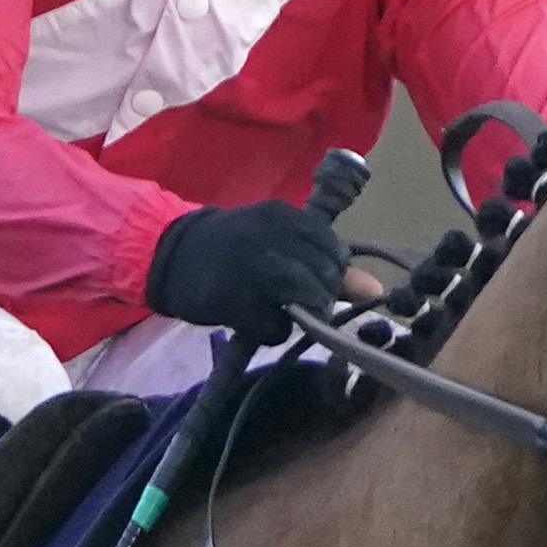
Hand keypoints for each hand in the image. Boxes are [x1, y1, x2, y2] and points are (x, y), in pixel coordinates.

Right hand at [144, 200, 358, 337]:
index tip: (315, 275)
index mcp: (280, 216)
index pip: (332, 246)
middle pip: (323, 276)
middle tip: (296, 297)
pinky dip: (272, 330)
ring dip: (300, 312)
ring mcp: (250, 271)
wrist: (171, 256)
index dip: (330, 269)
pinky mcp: (235, 303)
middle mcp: (268, 239)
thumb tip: (374, 290)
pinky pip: (276, 327)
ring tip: (279, 308)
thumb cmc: (233, 248)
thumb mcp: (276, 241)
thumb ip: (324, 261)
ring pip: (307, 300)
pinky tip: (257, 320)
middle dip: (319, 294)